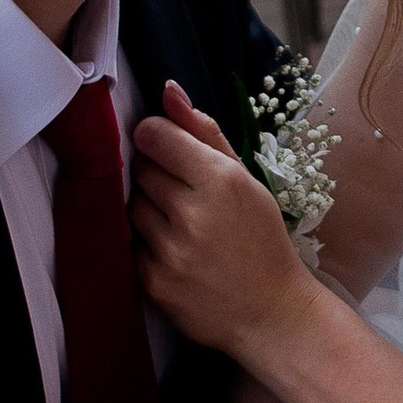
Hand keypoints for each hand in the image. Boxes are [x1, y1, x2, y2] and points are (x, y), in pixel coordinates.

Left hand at [131, 83, 314, 361]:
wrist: (272, 312)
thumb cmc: (261, 240)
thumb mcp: (246, 180)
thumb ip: (204, 131)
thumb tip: (168, 90)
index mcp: (220, 180)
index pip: (153, 135)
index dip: (155, 137)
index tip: (165, 148)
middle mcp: (193, 213)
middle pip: (140, 169)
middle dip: (157, 175)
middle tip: (184, 195)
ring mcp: (171, 250)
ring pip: (132, 206)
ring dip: (150, 210)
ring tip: (182, 226)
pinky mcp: (154, 282)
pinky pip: (131, 244)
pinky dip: (148, 245)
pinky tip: (177, 253)